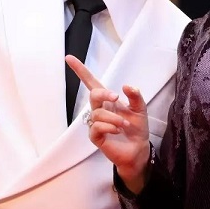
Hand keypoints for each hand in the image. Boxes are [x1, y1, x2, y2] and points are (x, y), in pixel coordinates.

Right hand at [65, 56, 150, 190]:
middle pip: (93, 95)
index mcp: (108, 101)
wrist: (138, 149)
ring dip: (113, 117)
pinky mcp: (96, 137)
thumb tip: (126, 86)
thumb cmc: (137, 128)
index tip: (69, 58)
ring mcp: (96, 123)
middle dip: (103, 94)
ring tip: (124, 124)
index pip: (91, 83)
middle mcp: (100, 110)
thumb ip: (135, 96)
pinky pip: (96, 127)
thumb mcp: (140, 110)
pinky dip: (109, 127)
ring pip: (97, 113)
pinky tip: (117, 130)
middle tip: (116, 98)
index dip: (80, 71)